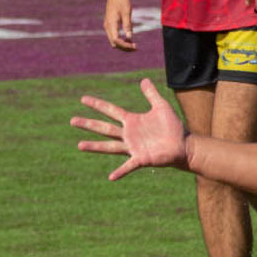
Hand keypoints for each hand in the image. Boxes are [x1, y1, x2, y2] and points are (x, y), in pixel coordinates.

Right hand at [72, 77, 187, 179]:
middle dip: (89, 124)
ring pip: (110, 146)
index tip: (83, 99)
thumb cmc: (173, 127)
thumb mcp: (161, 107)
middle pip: (104, 128)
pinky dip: (120, 171)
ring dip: (95, 146)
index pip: (110, 110)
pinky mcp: (141, 158)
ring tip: (79, 145)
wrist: (184, 145)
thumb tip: (144, 79)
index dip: (97, 104)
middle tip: (72, 120)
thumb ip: (151, 94)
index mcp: (132, 121)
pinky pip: (128, 166)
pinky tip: (111, 177)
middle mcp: (129, 134)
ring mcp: (133, 147)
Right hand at [103, 0, 135, 50]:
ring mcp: (108, 25)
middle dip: (124, 47)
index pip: (116, 40)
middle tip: (135, 47)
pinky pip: (114, 36)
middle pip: (114, 43)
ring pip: (113, 40)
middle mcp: (107, 26)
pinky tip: (129, 38)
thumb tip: (129, 38)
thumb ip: (128, 26)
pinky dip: (121, 39)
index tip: (135, 46)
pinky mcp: (110, 24)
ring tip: (133, 45)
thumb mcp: (126, 13)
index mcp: (111, 24)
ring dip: (123, 44)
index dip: (125, 45)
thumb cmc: (121, 1)